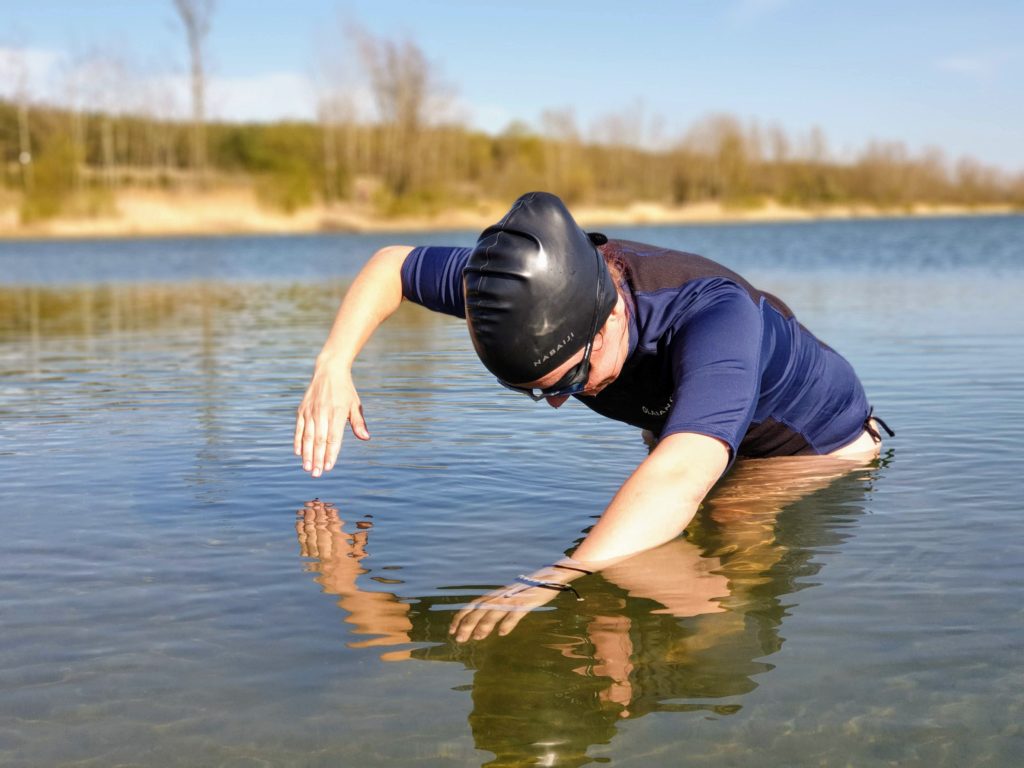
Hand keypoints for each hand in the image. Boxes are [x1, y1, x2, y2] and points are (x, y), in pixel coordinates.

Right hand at [294, 361, 368, 476]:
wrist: (329, 370)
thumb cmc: (345, 390)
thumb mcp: (355, 404)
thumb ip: (358, 422)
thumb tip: (365, 438)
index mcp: (337, 412)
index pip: (333, 438)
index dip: (331, 453)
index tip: (329, 467)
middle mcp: (322, 412)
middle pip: (319, 440)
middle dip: (317, 458)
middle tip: (317, 474)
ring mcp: (310, 411)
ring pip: (307, 436)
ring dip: (307, 453)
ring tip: (307, 468)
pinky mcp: (302, 409)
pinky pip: (298, 428)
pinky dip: (298, 441)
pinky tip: (298, 453)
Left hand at [449, 578, 561, 641]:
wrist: (546, 578)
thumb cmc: (523, 592)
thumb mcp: (505, 598)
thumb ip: (494, 609)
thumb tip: (480, 627)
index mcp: (493, 596)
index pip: (471, 605)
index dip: (460, 618)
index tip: (452, 631)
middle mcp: (499, 597)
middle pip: (479, 610)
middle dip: (468, 625)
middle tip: (460, 640)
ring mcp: (512, 599)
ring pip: (494, 612)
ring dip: (484, 625)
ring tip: (477, 638)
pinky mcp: (526, 602)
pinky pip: (515, 613)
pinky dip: (508, 623)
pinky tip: (503, 633)